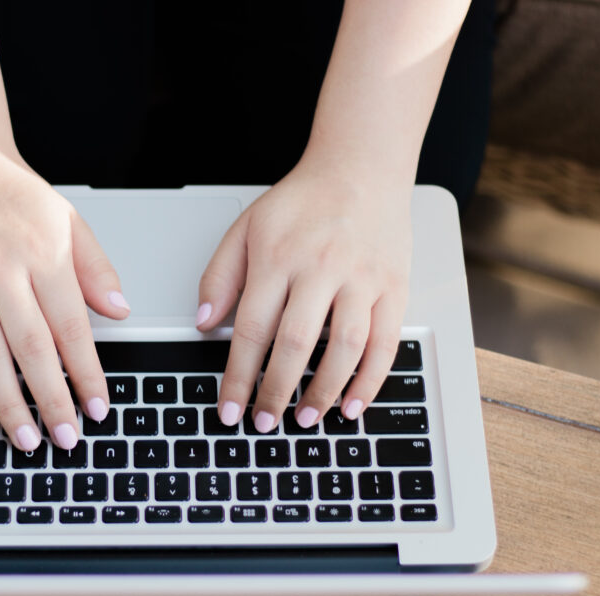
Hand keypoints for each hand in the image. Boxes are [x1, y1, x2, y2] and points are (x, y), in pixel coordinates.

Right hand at [0, 136, 128, 450]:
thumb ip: (96, 270)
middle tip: (67, 438)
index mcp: (41, 253)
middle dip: (53, 399)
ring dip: (8, 404)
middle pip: (31, 349)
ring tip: (28, 438)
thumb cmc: (14, 196)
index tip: (97, 406)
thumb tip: (120, 311)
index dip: (86, 373)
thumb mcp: (70, 221)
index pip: (71, 327)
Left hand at [196, 164, 410, 431]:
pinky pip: (385, 341)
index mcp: (278, 256)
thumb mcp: (246, 229)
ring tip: (304, 418)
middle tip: (263, 422)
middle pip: (295, 344)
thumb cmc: (301, 202)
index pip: (252, 328)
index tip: (229, 408)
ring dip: (323, 391)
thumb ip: (220, 277)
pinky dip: (371, 379)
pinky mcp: (394, 286)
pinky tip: (353, 404)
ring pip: (343, 347)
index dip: (238, 375)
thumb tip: (205, 324)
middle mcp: (320, 268)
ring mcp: (361, 278)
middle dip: (275, 391)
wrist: (361, 168)